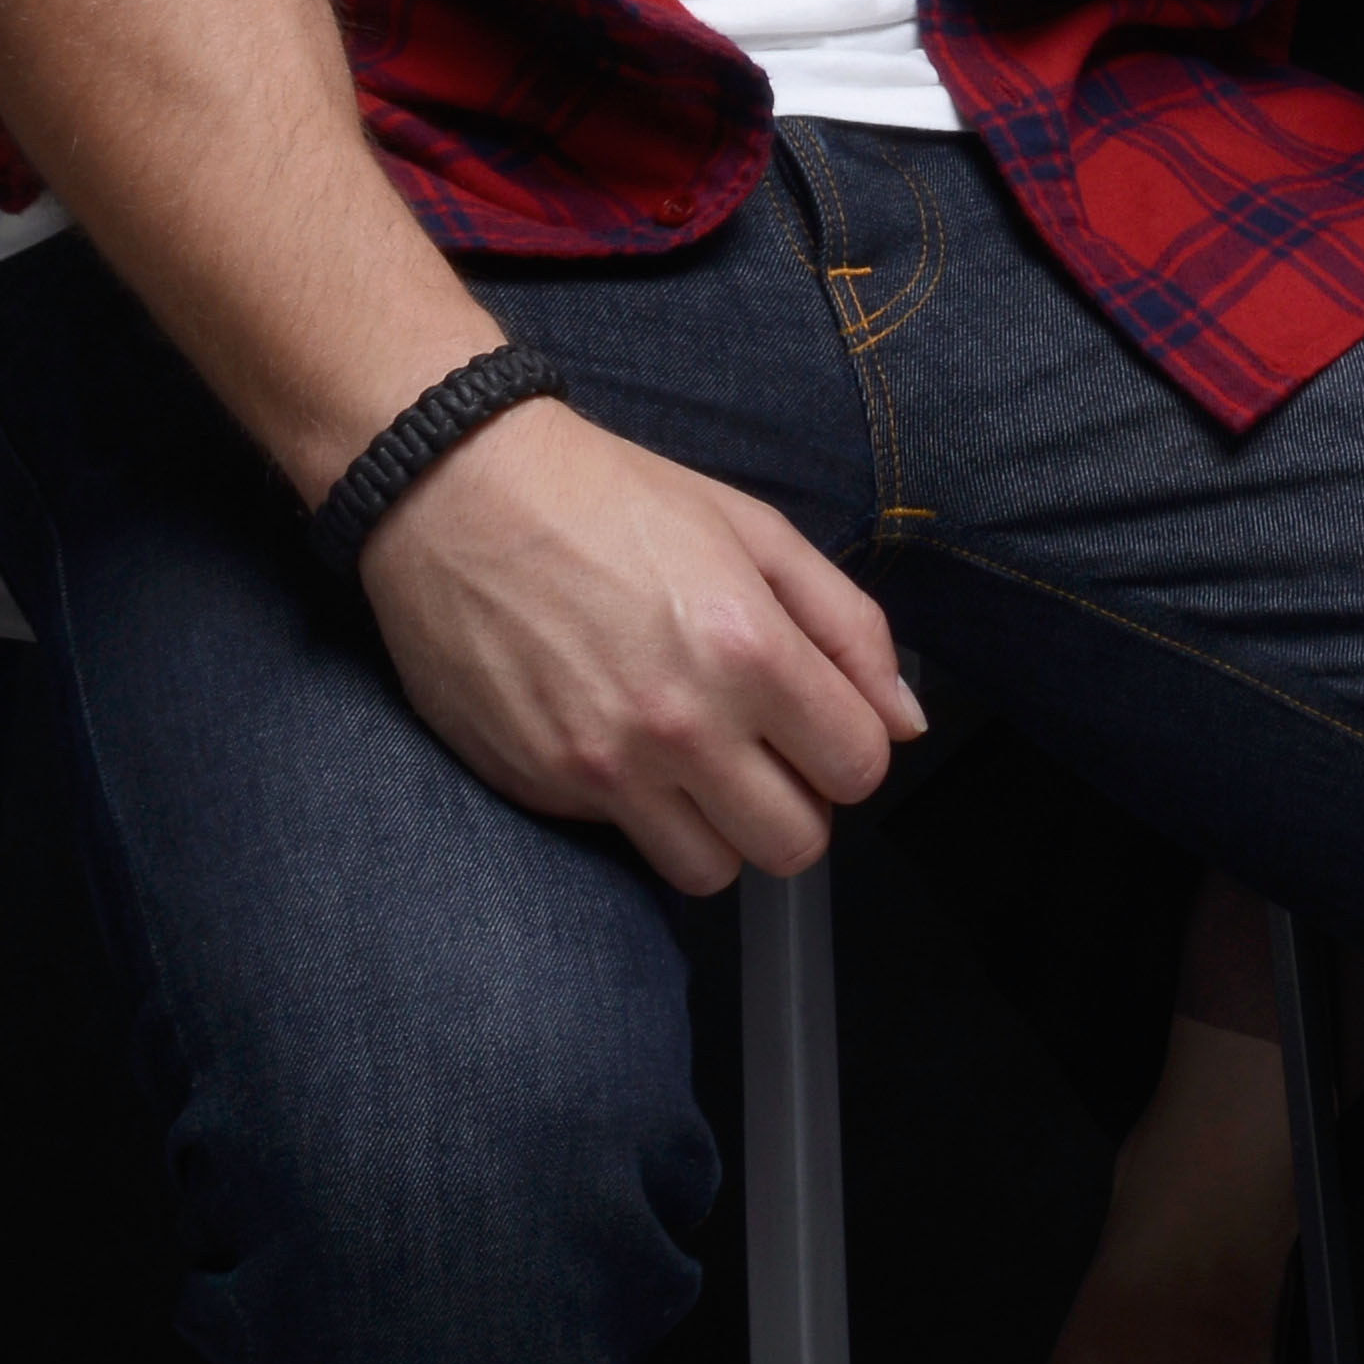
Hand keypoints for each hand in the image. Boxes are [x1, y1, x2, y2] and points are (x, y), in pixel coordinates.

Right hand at [356, 389, 928, 886]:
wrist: (458, 492)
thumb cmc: (610, 498)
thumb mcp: (753, 530)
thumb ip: (847, 626)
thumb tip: (905, 721)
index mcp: (748, 648)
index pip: (858, 767)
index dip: (849, 747)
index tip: (820, 722)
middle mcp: (681, 723)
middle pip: (795, 845)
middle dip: (796, 803)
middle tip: (765, 751)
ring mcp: (604, 768)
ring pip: (713, 872)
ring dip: (722, 828)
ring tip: (698, 762)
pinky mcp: (541, 787)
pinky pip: (624, 844)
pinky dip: (640, 813)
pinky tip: (622, 742)